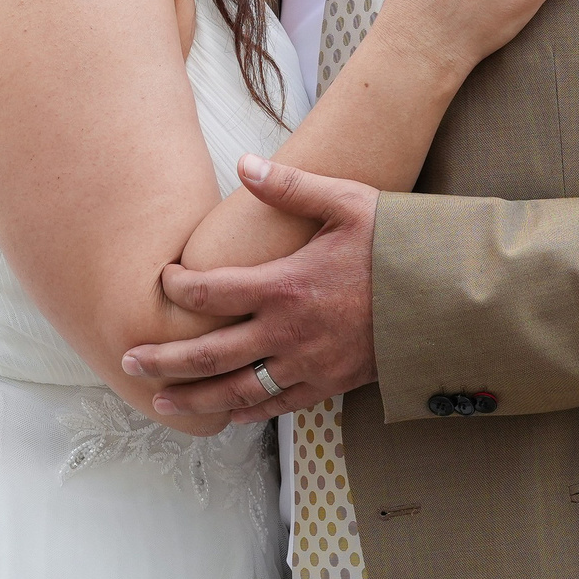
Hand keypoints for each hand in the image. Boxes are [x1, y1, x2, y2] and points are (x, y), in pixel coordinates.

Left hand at [121, 157, 378, 423]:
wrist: (449, 298)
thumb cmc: (399, 245)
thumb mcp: (349, 202)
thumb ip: (292, 187)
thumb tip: (245, 163)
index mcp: (286, 285)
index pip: (211, 292)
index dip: (178, 290)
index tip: (163, 282)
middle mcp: (289, 332)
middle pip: (210, 353)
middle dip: (164, 359)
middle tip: (129, 359)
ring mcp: (309, 364)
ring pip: (238, 391)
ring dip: (195, 397)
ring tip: (160, 400)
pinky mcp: (331, 384)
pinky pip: (278, 407)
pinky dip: (246, 412)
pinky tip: (224, 414)